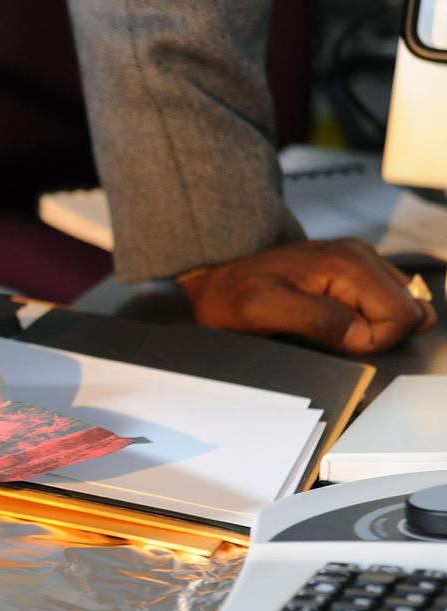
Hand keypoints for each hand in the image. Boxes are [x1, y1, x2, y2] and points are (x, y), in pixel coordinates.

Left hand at [181, 238, 436, 355]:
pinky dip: (365, 319)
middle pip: (408, 311)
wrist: (213, 277)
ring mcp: (358, 262)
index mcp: (345, 265)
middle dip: (377, 335)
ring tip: (328, 328)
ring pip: (400, 308)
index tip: (338, 343)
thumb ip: (315, 320)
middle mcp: (359, 257)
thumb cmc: (230, 294)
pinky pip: (382, 303)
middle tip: (333, 337)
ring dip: (371, 328)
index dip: (374, 341)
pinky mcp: (351, 272)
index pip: (401, 315)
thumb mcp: (262, 310)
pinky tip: (332, 321)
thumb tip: (360, 334)